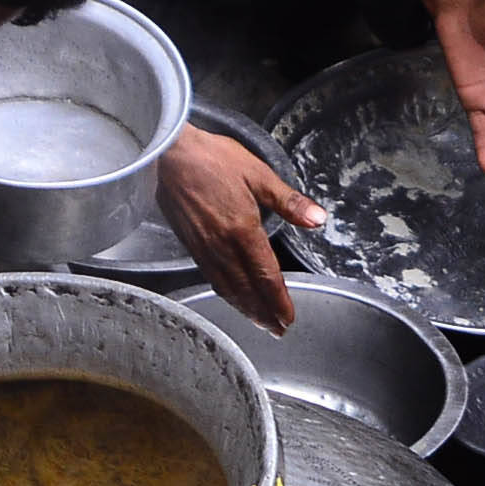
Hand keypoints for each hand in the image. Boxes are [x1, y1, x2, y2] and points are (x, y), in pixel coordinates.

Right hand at [156, 124, 323, 329]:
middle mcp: (222, 246)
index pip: (266, 277)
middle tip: (278, 330)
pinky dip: (226, 293)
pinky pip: (212, 278)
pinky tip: (231, 295)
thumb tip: (317, 218)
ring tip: (259, 321)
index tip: (289, 318)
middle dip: (264, 314)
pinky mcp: (191, 245)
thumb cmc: (210, 159)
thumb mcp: (258, 174)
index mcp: (242, 231)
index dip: (279, 302)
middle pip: (247, 291)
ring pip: (228, 288)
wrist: (167, 155)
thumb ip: (289, 202)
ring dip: (245, 309)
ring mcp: (204, 248)